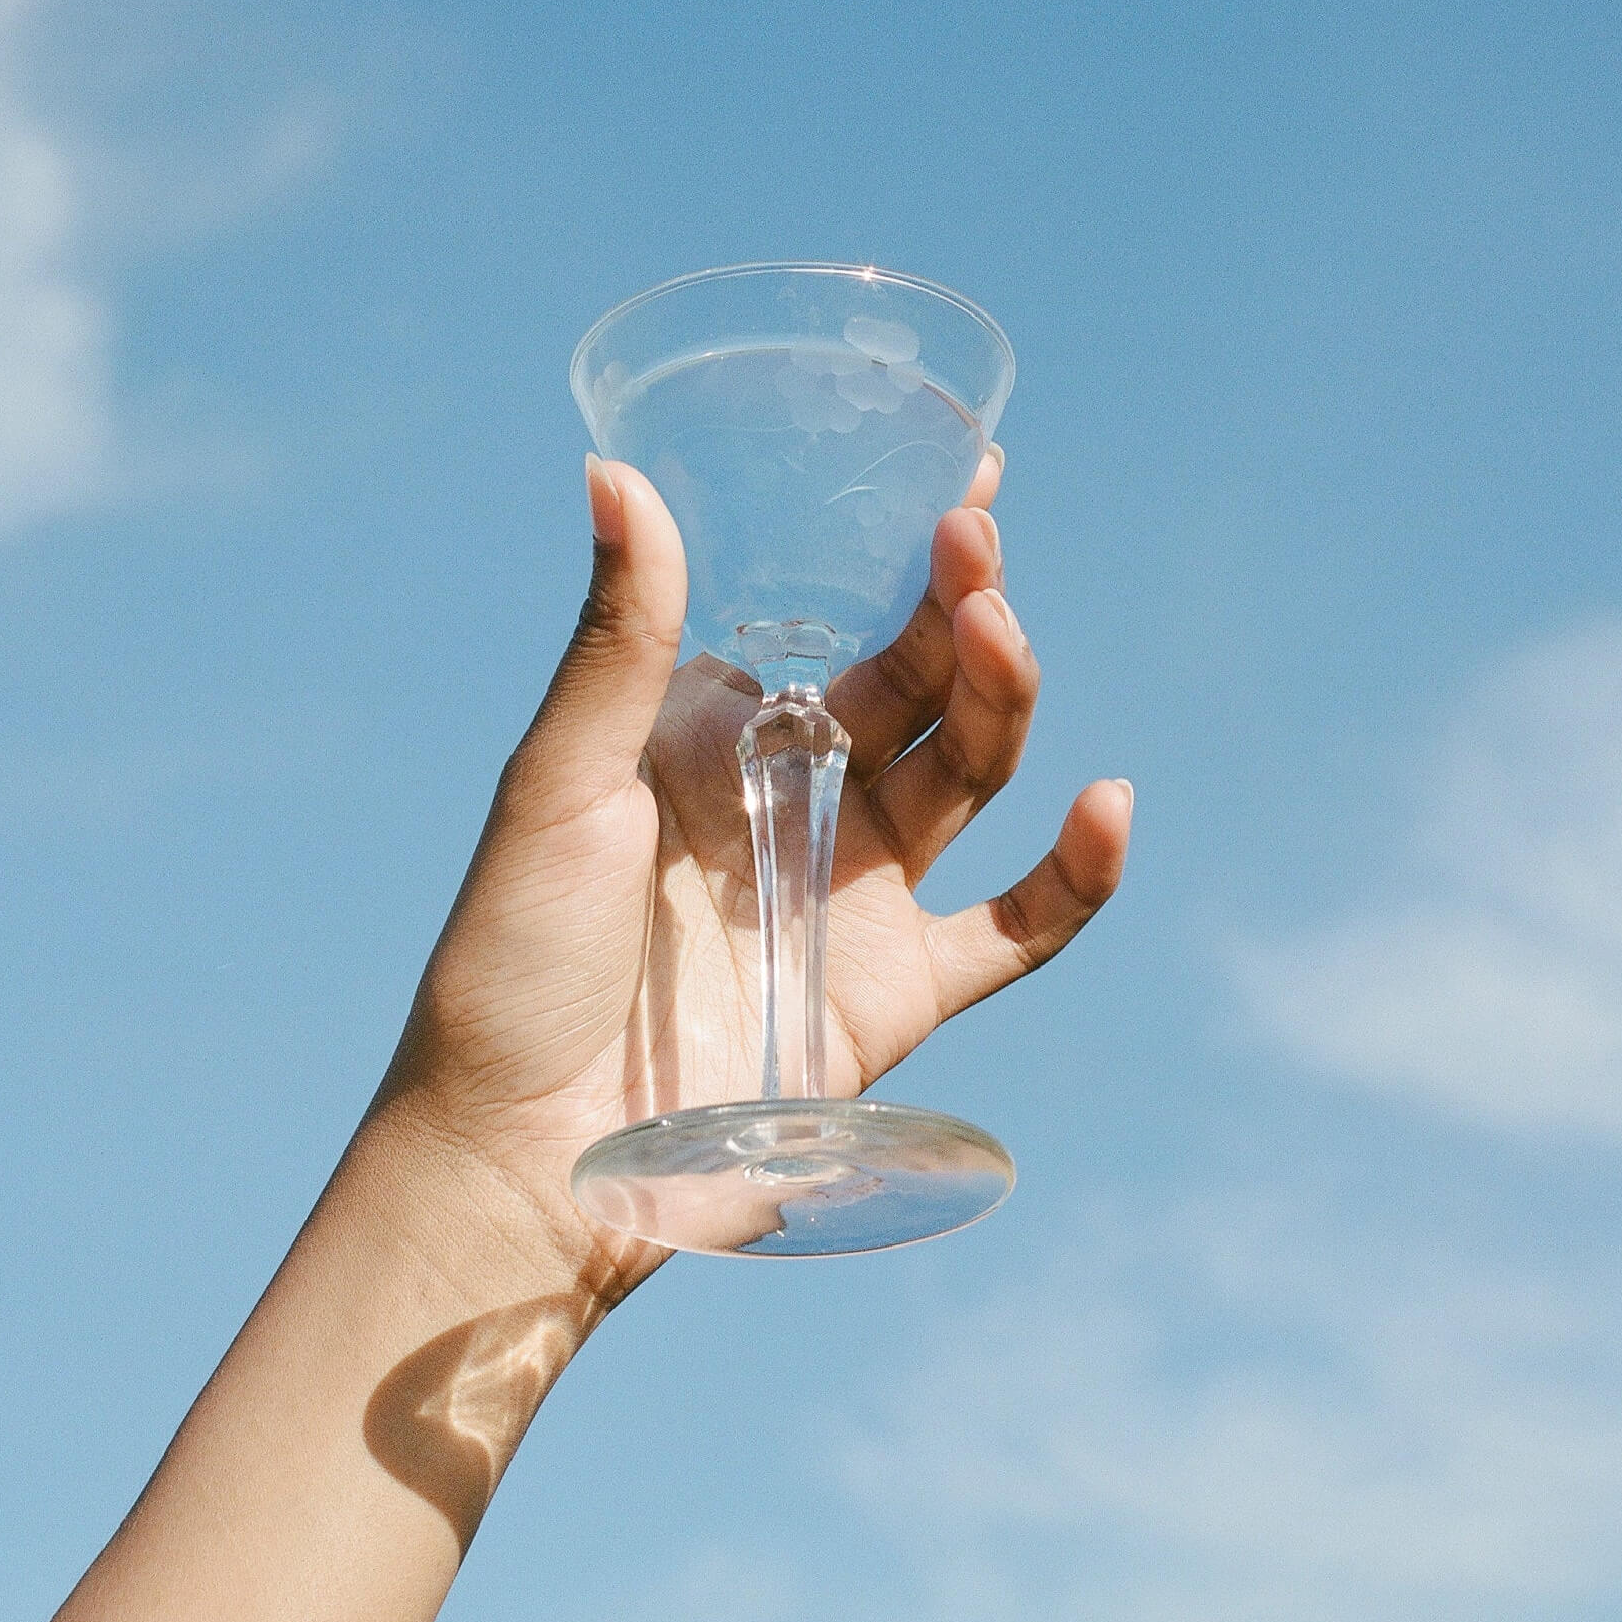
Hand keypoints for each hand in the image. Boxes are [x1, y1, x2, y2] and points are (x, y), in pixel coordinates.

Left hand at [380, 450, 1131, 1279]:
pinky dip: (1074, 876)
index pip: (845, 620)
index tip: (966, 474)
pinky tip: (1107, 806)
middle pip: (922, 686)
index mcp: (727, 733)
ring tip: (999, 636)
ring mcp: (860, 892)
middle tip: (972, 542)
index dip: (910, 554)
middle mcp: (806, 797)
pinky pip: (1016, 928)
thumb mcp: (558, 782)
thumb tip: (613, 471)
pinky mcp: (897, 991)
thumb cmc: (514, 956)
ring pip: (972, 775)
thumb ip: (615, 641)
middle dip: (958, 609)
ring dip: (1001, 699)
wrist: (523, 1150)